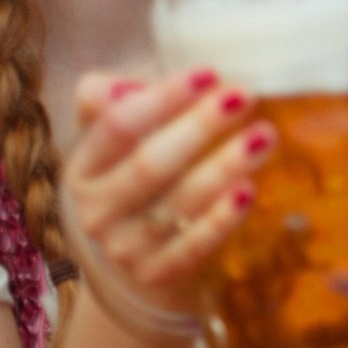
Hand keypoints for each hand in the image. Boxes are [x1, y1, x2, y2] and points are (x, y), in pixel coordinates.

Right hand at [61, 68, 275, 321]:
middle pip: (150, 164)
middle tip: (245, 96)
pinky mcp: (155, 274)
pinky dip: (221, 219)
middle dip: (200, 127)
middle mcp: (95, 209)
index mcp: (83, 167)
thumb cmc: (137, 174)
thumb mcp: (117, 138)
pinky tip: (248, 190)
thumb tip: (120, 88)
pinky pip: (192, 247)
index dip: (163, 98)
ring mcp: (123, 247)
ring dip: (224, 166)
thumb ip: (110, 102)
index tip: (210, 73)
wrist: (137, 255)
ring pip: (178, 202)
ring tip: (264, 135)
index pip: (117, 127)